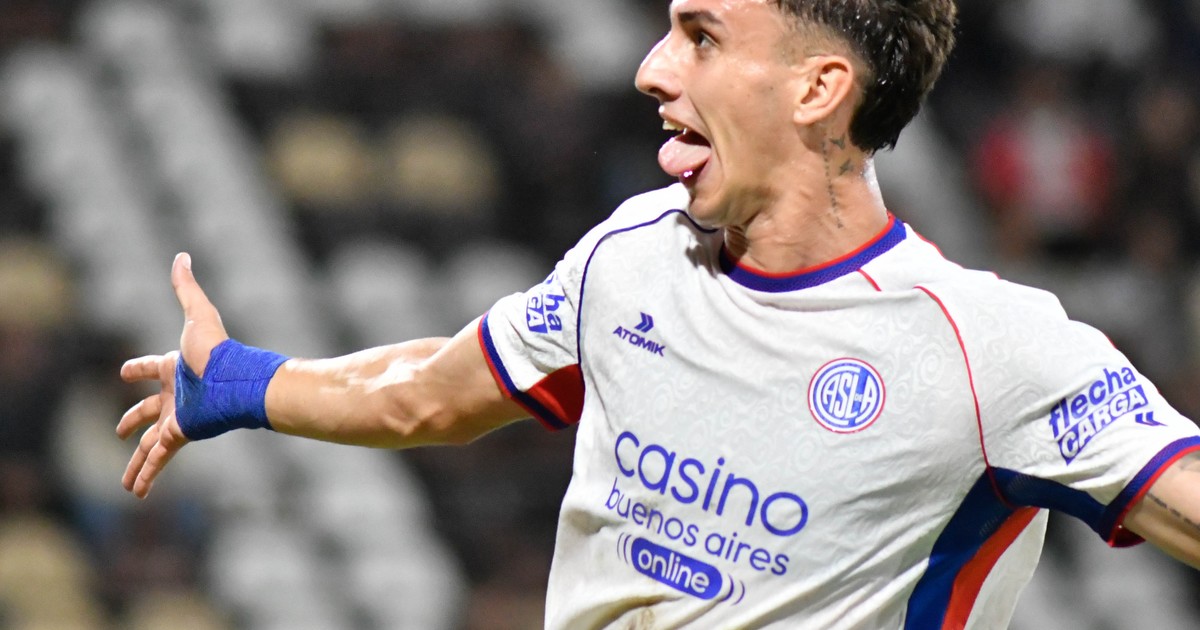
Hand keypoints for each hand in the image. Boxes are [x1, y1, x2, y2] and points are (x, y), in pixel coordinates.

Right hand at [117, 253, 228, 497]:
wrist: (239, 381)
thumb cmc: (219, 349)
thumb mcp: (197, 314)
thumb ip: (186, 287)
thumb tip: (182, 255)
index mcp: (175, 368)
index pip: (150, 368)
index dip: (137, 368)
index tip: (126, 371)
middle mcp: (176, 395)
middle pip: (147, 411)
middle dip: (133, 421)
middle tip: (121, 430)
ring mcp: (179, 417)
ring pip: (150, 444)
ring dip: (137, 463)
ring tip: (126, 483)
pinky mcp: (182, 434)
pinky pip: (159, 458)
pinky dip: (148, 475)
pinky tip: (138, 492)